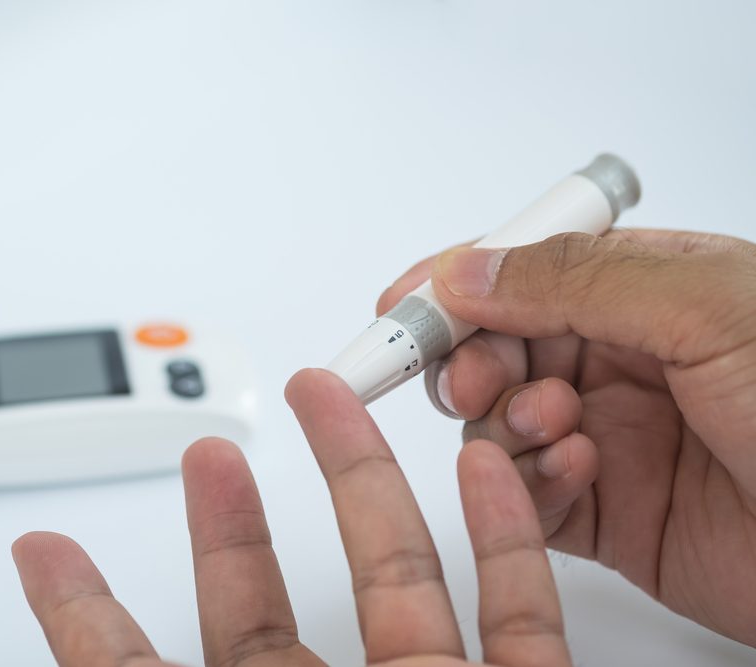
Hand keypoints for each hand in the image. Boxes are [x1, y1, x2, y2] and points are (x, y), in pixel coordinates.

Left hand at [12, 369, 572, 665]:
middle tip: (207, 449)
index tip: (42, 547)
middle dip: (236, 524)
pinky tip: (481, 470)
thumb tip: (34, 573)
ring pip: (404, 587)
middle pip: (273, 613)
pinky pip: (521, 622)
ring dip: (371, 489)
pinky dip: (508, 544)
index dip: (88, 610)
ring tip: (336, 406)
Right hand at [377, 229, 755, 645]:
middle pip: (494, 346)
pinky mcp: (608, 514)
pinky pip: (525, 494)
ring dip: (504, 422)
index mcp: (644, 289)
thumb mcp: (711, 306)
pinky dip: (527, 485)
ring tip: (551, 426)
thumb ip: (579, 277)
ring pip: (497, 422)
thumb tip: (468, 267)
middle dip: (468, 358)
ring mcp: (609, 436)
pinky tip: (573, 473)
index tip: (401, 304)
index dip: (452, 283)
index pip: (519, 269)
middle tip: (469, 375)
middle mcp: (620, 359)